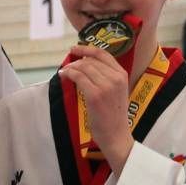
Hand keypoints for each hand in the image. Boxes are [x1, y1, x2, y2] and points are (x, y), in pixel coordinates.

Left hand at [59, 45, 133, 170]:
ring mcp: (105, 86)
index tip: (76, 49)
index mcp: (122, 75)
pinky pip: (78, 77)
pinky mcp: (95, 95)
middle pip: (91, 60)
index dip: (87, 49)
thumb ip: (106, 77)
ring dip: (71, 67)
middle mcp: (115, 78)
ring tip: (64, 71)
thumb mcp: (116, 91)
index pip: (103, 54)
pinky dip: (68, 74)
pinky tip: (64, 76)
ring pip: (83, 67)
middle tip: (68, 65)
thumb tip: (85, 65)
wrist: (116, 135)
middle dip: (76, 61)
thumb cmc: (114, 115)